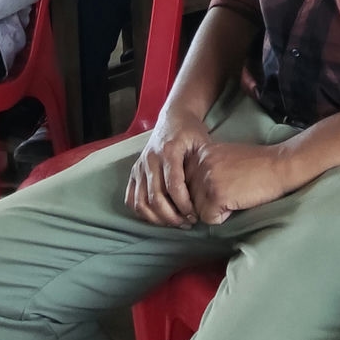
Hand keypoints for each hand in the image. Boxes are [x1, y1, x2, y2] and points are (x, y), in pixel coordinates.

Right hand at [126, 107, 212, 226]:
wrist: (173, 117)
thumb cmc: (191, 131)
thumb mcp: (203, 142)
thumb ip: (204, 166)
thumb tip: (209, 195)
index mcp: (169, 151)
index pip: (173, 186)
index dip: (184, 205)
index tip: (195, 215)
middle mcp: (150, 159)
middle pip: (155, 198)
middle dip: (172, 216)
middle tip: (187, 222)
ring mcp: (140, 166)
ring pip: (141, 202)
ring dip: (157, 218)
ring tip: (174, 222)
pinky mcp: (134, 171)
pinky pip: (131, 198)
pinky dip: (142, 212)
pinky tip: (157, 217)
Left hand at [185, 139, 299, 224]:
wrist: (280, 165)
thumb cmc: (257, 163)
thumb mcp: (224, 156)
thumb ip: (205, 167)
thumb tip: (188, 192)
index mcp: (200, 152)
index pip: (186, 182)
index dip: (202, 191)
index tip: (219, 187)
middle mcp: (200, 163)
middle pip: (190, 197)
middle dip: (207, 201)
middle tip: (231, 192)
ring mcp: (207, 178)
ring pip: (198, 210)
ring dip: (215, 209)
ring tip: (235, 195)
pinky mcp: (217, 194)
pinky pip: (210, 218)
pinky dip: (224, 217)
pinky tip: (238, 202)